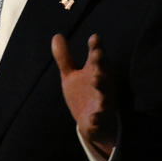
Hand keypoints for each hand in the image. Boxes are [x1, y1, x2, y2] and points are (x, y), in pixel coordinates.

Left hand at [52, 33, 117, 158]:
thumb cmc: (85, 93)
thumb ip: (64, 57)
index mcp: (97, 72)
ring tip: (97, 80)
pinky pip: (100, 120)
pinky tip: (94, 118)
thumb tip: (56, 35)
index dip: (96, 47)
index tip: (94, 38)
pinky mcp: (99, 120)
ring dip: (102, 87)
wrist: (94, 124)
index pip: (97, 57)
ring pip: (105, 95)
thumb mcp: (72, 75)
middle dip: (101, 64)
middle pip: (104, 73)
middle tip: (96, 54)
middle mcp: (103, 85)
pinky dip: (98, 119)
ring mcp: (103, 103)